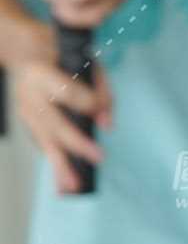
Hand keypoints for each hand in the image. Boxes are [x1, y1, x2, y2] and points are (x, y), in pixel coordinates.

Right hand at [12, 50, 114, 191]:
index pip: (66, 92)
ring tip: (72, 186)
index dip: (86, 102)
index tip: (98, 111)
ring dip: (60, 166)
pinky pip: (43, 146)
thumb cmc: (62, 59)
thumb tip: (107, 123)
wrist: (26, 56)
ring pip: (44, 141)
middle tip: (98, 156)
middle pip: (54, 123)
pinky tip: (64, 185)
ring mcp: (25, 112)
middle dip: (76, 142)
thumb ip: (101, 92)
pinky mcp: (27, 124)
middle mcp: (29, 95)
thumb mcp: (85, 64)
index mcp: (41, 73)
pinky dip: (54, 165)